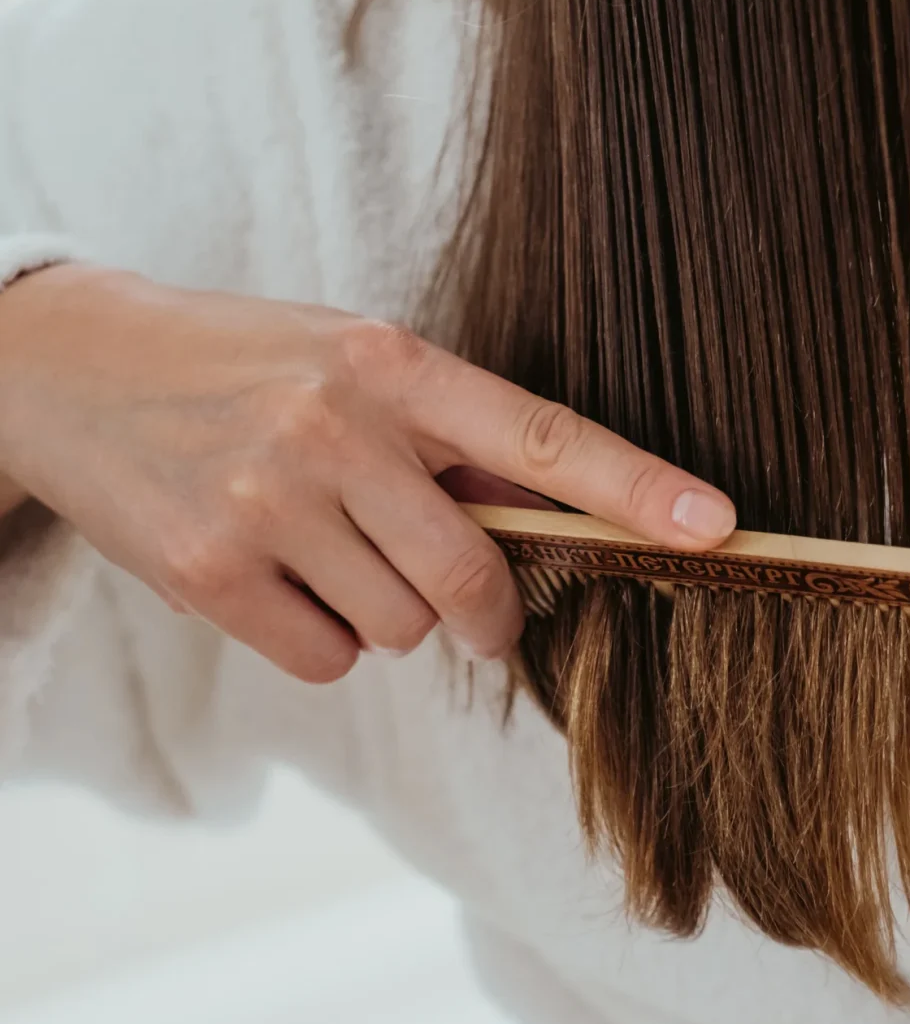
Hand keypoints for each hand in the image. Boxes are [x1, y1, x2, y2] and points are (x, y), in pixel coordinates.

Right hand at [0, 265, 735, 681]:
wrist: (78, 368)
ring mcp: (270, 500)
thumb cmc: (245, 366)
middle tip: (465, 601)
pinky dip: (322, 638)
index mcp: (392, 364)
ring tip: (323, 546)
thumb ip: (451, 437)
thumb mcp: (353, 363)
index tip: (717, 524)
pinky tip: (278, 577)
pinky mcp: (212, 571)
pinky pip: (328, 660)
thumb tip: (548, 510)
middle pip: (472, 580)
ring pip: (400, 630)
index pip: (543, 434)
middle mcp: (337, 428)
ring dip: (385, 611)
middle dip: (482, 611)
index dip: (637, 487)